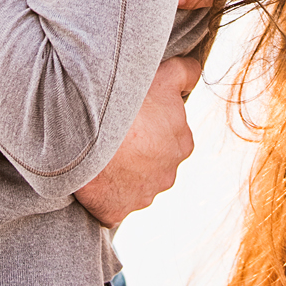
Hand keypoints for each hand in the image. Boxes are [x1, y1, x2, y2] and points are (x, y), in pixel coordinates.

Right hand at [73, 56, 199, 228]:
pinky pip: (110, 204)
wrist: (90, 131)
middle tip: (114, 133)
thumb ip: (187, 74)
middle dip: (138, 152)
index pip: (169, 136)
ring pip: (132, 184)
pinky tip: (92, 174)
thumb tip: (195, 74)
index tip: (133, 117)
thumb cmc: (129, 100)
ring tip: (99, 152)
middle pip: (152, 162)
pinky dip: (103, 193)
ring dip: (121, 172)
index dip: (150, 125)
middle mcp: (168, 174)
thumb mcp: (165, 75)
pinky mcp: (117, 211)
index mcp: (183, 144)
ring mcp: (142, 196)